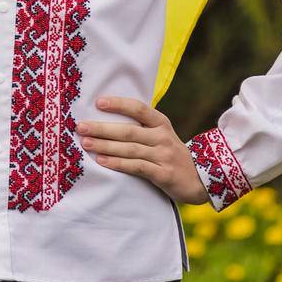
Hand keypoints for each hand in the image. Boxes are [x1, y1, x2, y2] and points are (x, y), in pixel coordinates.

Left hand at [77, 95, 208, 205]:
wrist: (200, 179)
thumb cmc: (170, 154)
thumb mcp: (161, 135)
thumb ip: (141, 127)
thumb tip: (105, 118)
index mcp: (161, 123)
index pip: (139, 108)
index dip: (119, 104)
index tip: (98, 102)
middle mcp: (163, 137)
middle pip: (129, 131)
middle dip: (102, 128)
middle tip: (81, 127)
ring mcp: (164, 156)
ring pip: (130, 149)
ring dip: (106, 146)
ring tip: (86, 143)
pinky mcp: (164, 174)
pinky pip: (137, 167)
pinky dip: (118, 164)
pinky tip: (102, 161)